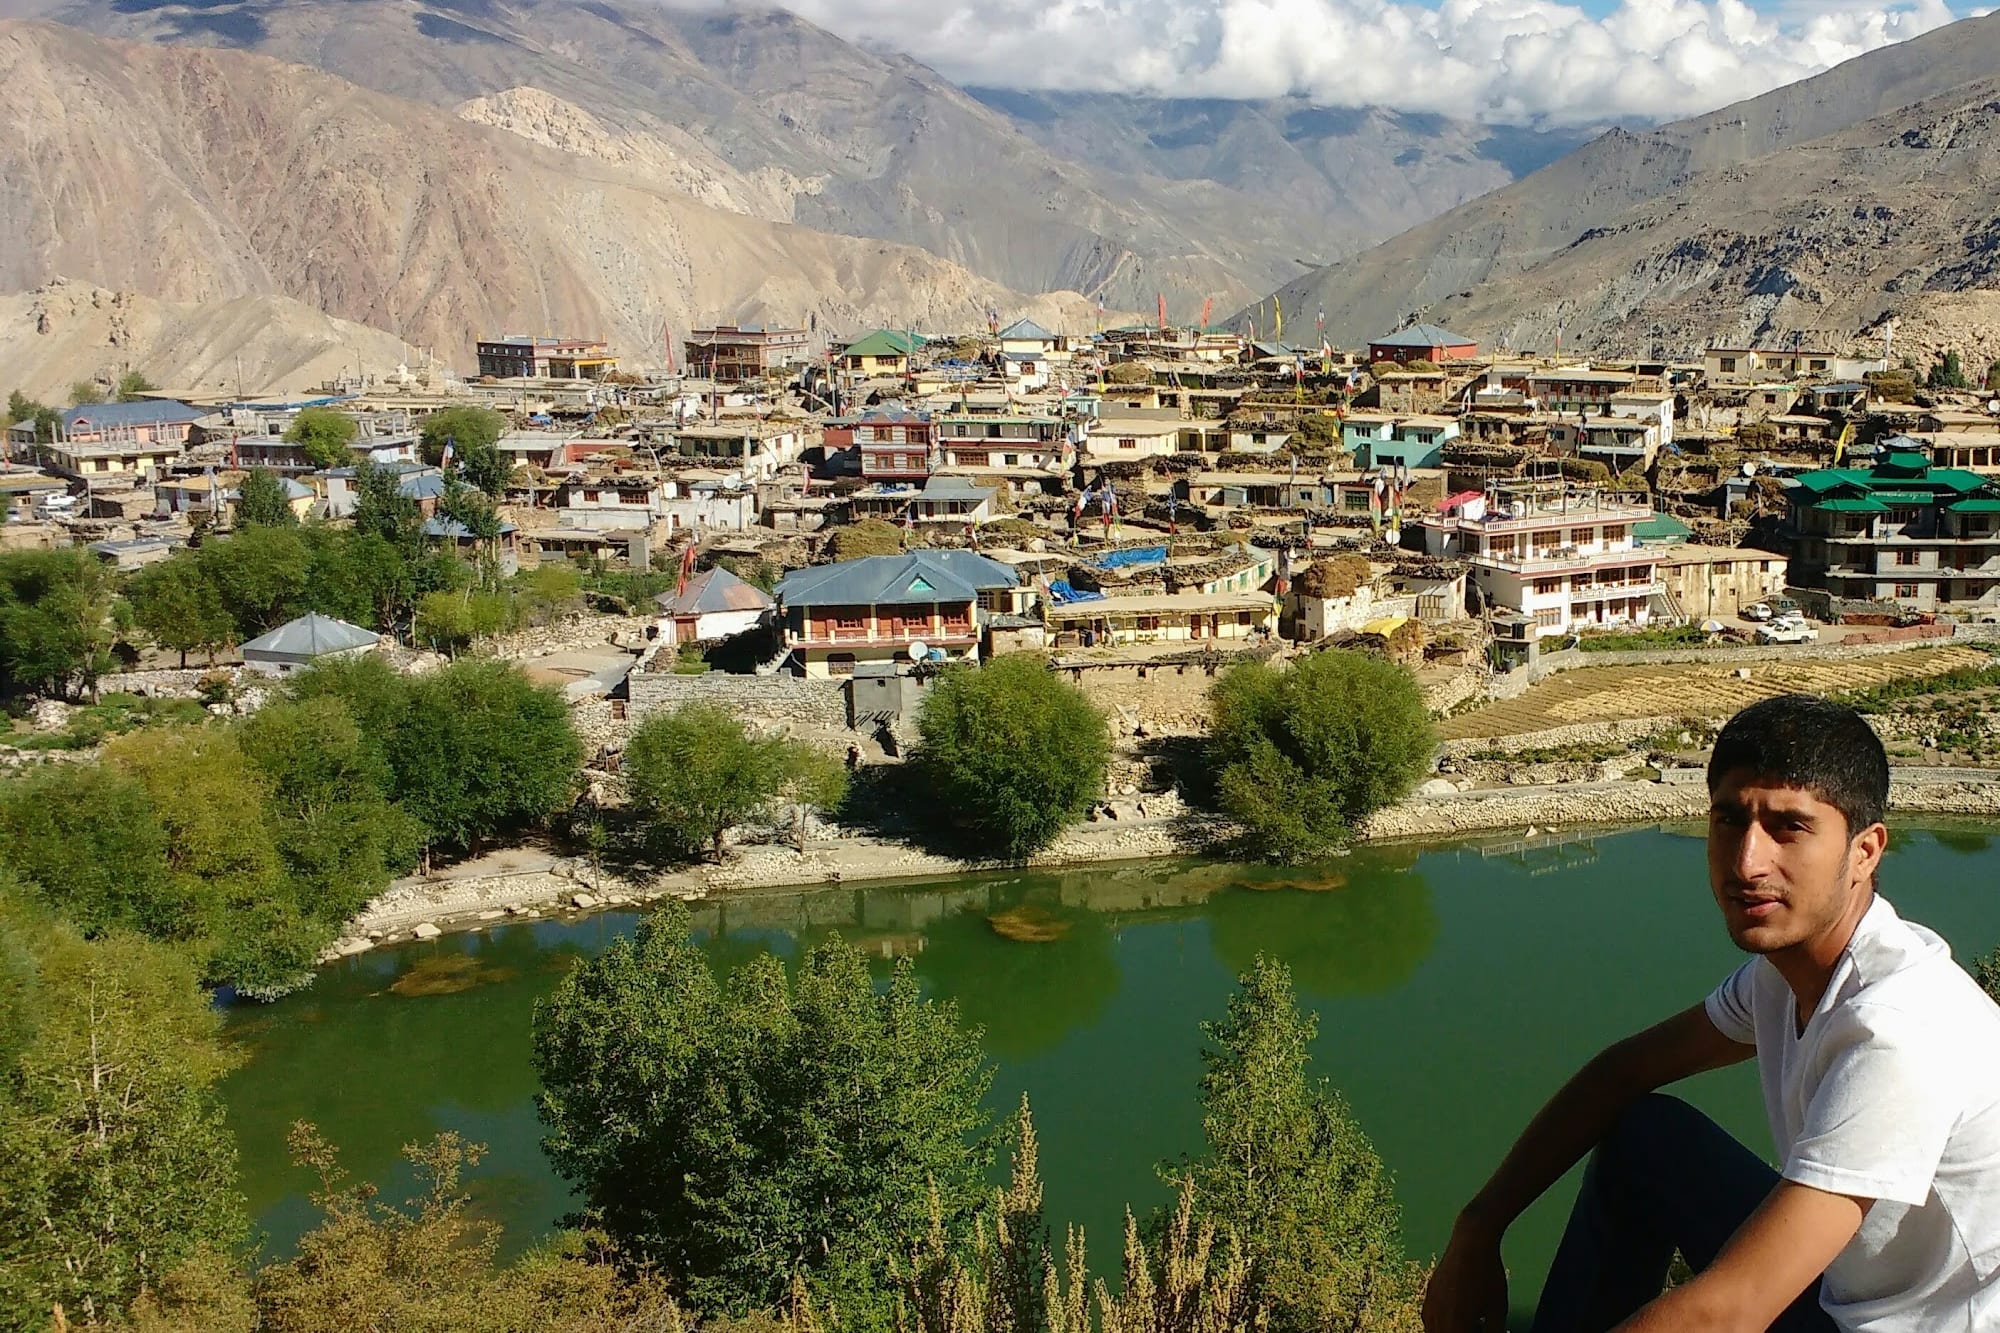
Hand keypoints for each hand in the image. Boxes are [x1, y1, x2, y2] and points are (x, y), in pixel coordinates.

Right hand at [1422, 1216, 1509, 1332]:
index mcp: (1456, 1321)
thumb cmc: (1488, 1274)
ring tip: (1466, 1326)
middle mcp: (1438, 1314)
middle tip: (1476, 1328)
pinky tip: (1453, 1320)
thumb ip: (1494, 1331)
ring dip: (1445, 1332)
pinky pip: (1428, 1318)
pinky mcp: (1429, 1292)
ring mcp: (1431, 1303)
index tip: (1480, 1331)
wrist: (1471, 1242)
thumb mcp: (1498, 1308)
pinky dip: (1438, 1325)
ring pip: (1431, 1331)